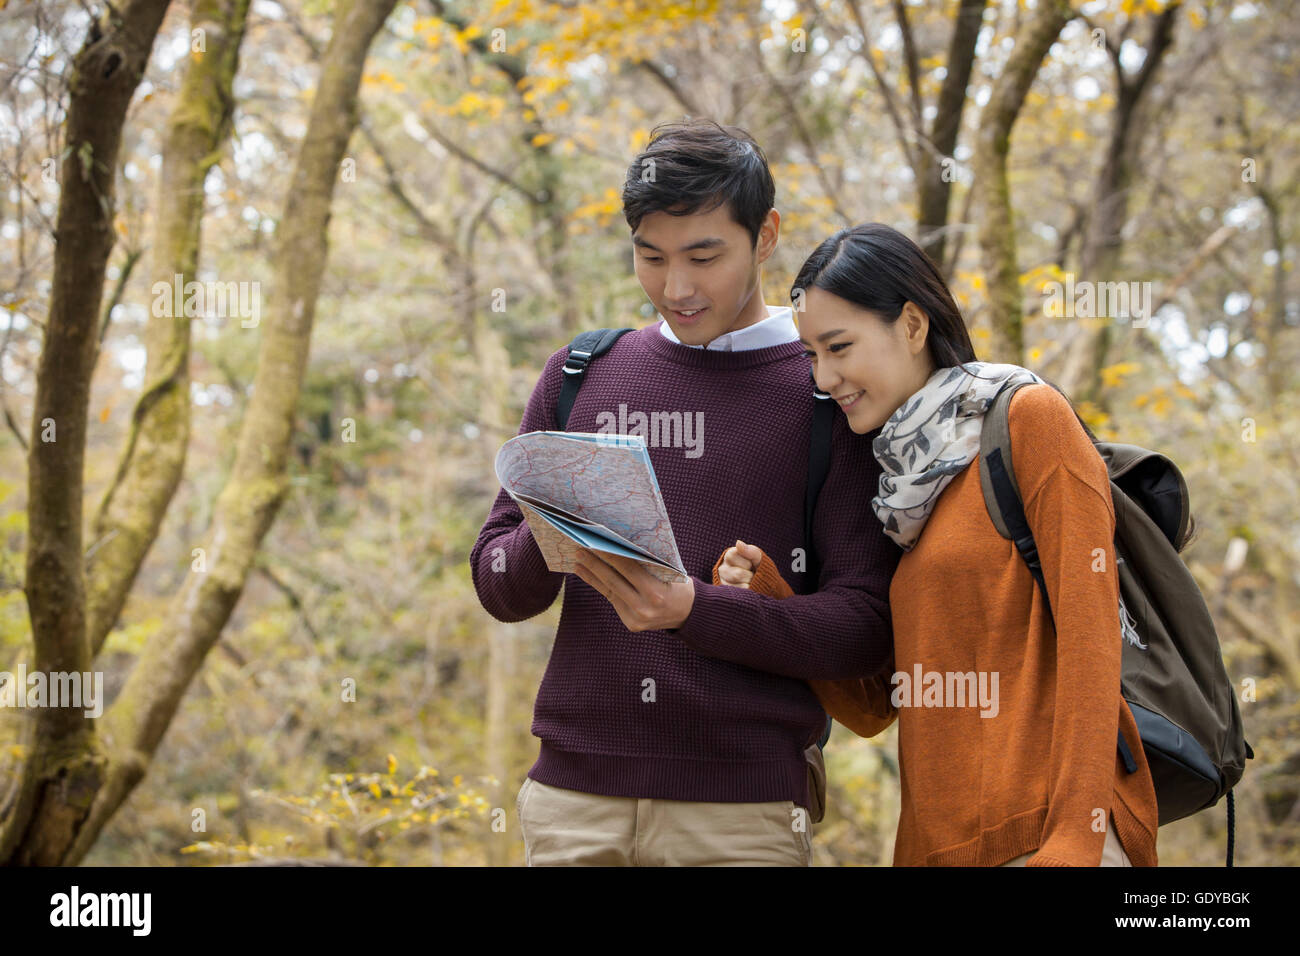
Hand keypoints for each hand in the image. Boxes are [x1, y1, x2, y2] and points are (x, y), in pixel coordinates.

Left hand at [572, 548, 695, 630]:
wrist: (688, 613)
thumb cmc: (677, 584)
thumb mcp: (668, 571)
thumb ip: (646, 563)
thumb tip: (617, 544)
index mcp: (656, 593)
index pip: (628, 569)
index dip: (610, 554)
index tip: (595, 541)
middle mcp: (644, 608)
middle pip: (613, 581)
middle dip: (595, 563)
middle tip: (579, 548)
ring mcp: (636, 618)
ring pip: (609, 591)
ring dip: (592, 574)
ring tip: (578, 561)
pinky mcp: (631, 624)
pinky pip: (612, 600)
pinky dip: (599, 585)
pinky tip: (587, 574)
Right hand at [718, 539, 763, 588]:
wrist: (762, 582)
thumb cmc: (759, 567)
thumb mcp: (758, 557)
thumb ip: (750, 550)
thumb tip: (738, 543)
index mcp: (730, 556)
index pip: (731, 556)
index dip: (746, 562)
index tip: (751, 564)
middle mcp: (722, 568)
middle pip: (736, 574)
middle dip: (749, 576)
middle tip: (752, 575)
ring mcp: (722, 582)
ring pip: (736, 586)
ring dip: (748, 584)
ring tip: (749, 582)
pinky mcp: (725, 593)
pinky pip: (736, 595)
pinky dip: (745, 592)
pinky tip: (746, 588)